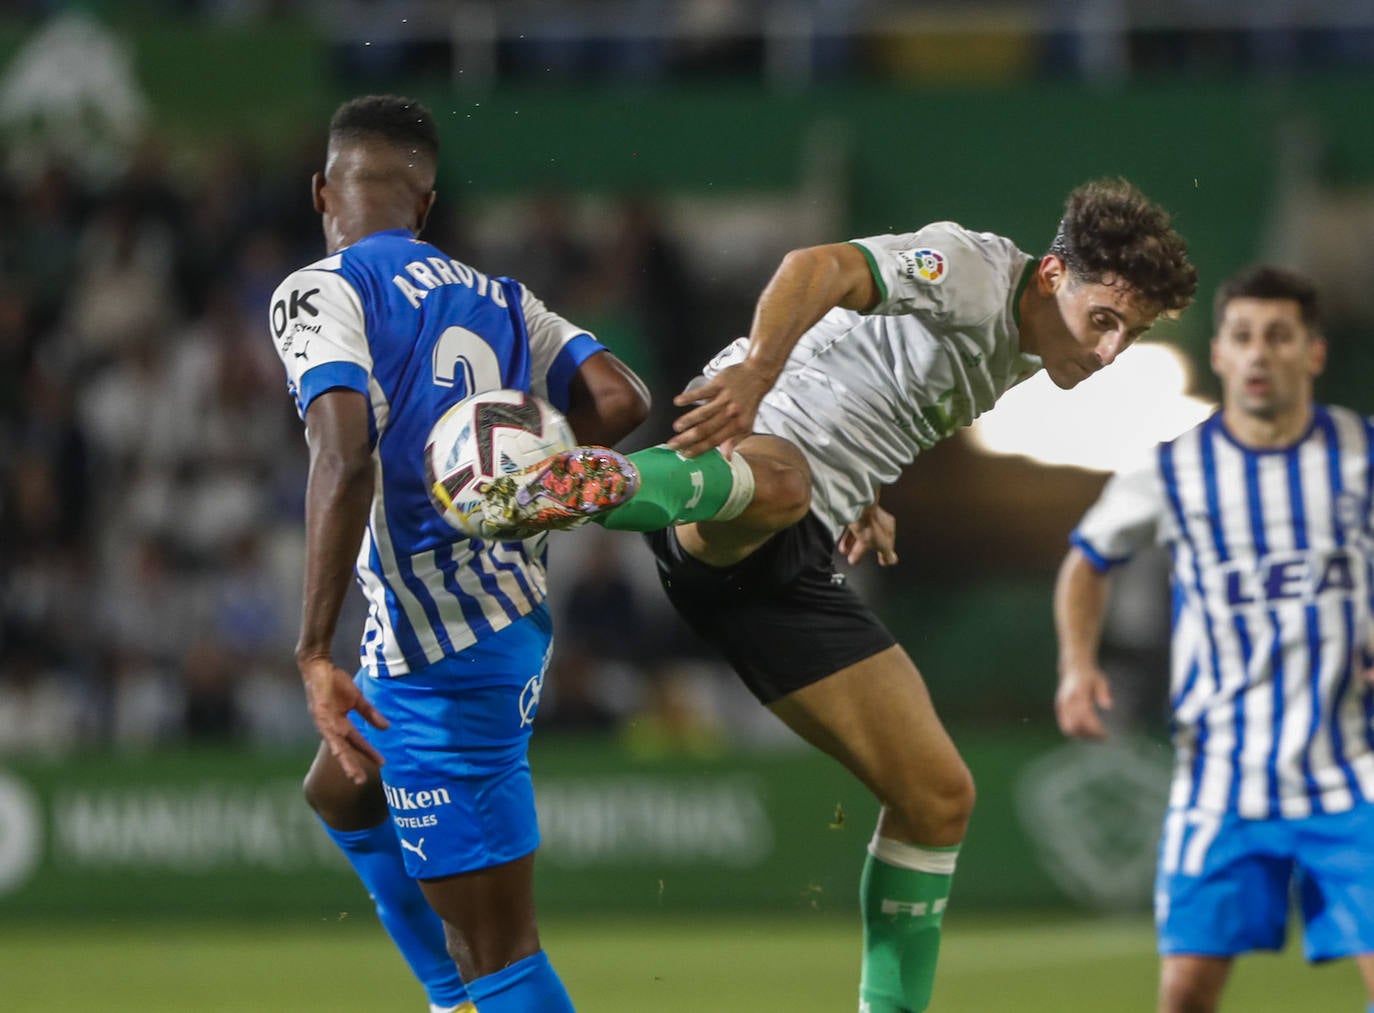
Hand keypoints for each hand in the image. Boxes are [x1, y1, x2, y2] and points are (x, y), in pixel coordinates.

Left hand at [298, 655, 389, 784]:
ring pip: (336, 746)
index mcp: (339, 724)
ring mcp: (324, 722)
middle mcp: (330, 728)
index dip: (368, 752)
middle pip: (343, 750)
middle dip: (352, 766)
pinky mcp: (319, 714)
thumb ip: (370, 714)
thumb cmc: (334, 681)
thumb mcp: (357, 699)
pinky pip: (327, 731)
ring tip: (352, 774)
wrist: (319, 665)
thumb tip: (386, 728)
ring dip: (344, 761)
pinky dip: (333, 742)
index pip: (356, 742)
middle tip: (361, 782)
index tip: (382, 763)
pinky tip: (338, 752)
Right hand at [667, 361, 774, 457]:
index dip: (699, 448)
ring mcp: (725, 398)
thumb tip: (726, 458)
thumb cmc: (749, 402)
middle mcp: (731, 413)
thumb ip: (735, 440)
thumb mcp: (747, 424)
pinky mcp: (719, 384)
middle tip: (673, 444)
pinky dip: (689, 397)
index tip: (685, 454)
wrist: (757, 376)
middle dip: (688, 438)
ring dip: (688, 420)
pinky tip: (677, 402)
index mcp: (737, 425)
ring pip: (703, 412)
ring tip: (677, 427)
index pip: (715, 440)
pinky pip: (702, 392)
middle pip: (706, 429)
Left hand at [838, 504, 897, 565]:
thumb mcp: (882, 546)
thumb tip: (893, 560)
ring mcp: (864, 516)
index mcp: (888, 526)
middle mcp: (878, 519)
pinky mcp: (852, 515)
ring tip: (846, 552)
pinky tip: (843, 544)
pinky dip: (847, 537)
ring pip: (859, 533)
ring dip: (852, 545)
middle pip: (871, 538)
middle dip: (862, 550)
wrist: (856, 511)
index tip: (881, 560)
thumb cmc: (871, 526)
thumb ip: (887, 554)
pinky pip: (851, 528)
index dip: (884, 553)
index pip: (887, 542)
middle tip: (856, 559)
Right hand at [1055, 667, 1113, 740]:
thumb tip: (1108, 707)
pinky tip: (1086, 733)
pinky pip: (1064, 726)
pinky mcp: (1059, 708)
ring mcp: (1061, 705)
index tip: (1106, 734)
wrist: (1074, 668)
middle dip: (1088, 735)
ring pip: (1068, 728)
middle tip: (1101, 738)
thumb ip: (1104, 693)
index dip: (1095, 728)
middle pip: (1075, 725)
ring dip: (1081, 736)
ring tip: (1094, 737)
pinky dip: (1075, 732)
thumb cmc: (1091, 676)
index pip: (1085, 716)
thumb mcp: (1101, 680)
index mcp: (1078, 693)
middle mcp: (1067, 701)